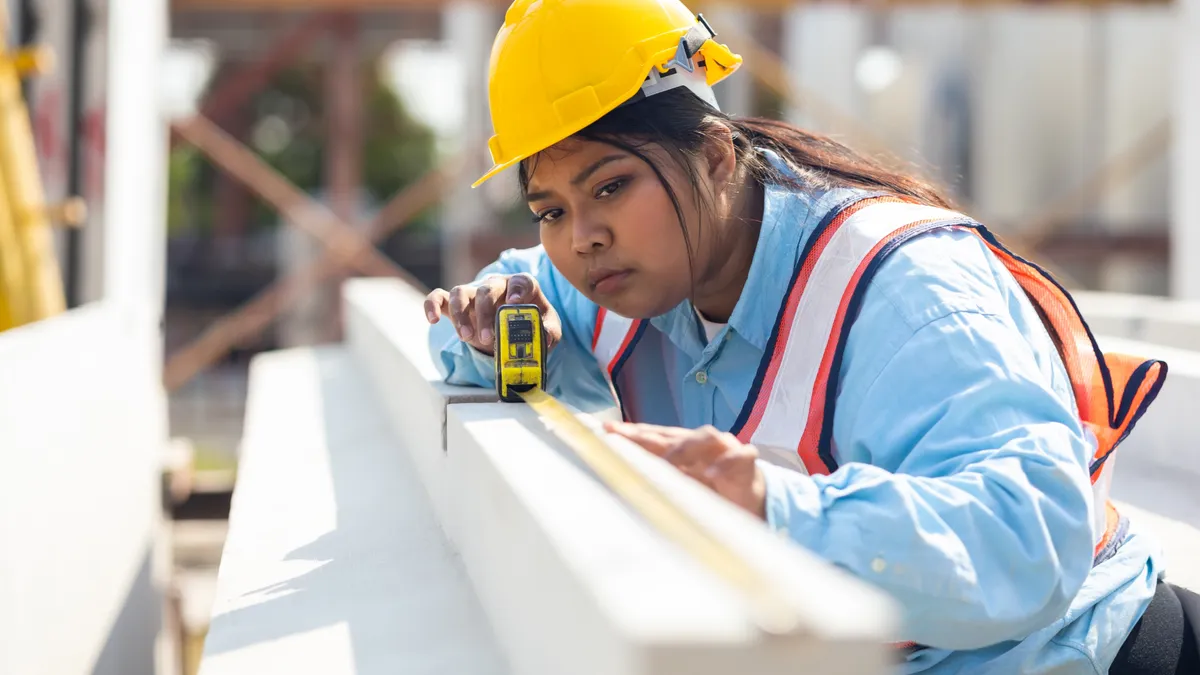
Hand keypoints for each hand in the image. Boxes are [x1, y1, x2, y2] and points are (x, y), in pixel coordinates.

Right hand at [424, 273, 562, 355]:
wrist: (510, 326)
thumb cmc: (530, 321)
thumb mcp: (546, 327)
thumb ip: (550, 330)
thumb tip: (546, 337)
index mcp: (522, 287)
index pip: (521, 281)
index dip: (519, 288)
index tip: (515, 301)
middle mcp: (496, 286)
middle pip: (488, 290)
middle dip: (486, 314)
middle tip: (488, 338)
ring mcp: (474, 293)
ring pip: (461, 292)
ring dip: (462, 314)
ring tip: (466, 337)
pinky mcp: (455, 303)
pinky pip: (438, 297)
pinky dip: (432, 305)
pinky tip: (433, 320)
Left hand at [604, 421, 766, 519]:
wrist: (751, 498)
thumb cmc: (711, 490)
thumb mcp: (681, 486)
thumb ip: (658, 480)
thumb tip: (623, 482)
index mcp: (683, 445)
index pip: (654, 435)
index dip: (631, 432)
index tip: (606, 431)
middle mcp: (701, 442)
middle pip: (672, 433)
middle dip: (647, 434)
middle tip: (623, 438)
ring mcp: (725, 447)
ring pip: (705, 437)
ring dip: (684, 449)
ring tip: (666, 462)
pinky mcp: (746, 461)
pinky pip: (737, 456)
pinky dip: (724, 464)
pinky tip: (710, 474)